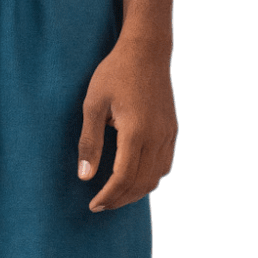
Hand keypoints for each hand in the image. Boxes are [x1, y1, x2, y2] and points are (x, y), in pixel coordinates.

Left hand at [77, 34, 177, 211]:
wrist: (146, 51)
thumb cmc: (115, 74)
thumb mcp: (93, 105)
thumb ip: (90, 142)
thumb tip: (85, 177)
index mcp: (136, 131)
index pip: (123, 177)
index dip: (108, 196)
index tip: (93, 205)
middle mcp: (157, 136)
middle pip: (141, 182)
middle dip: (120, 199)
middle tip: (100, 205)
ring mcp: (168, 134)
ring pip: (155, 177)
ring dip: (135, 192)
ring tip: (114, 196)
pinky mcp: (171, 130)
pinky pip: (163, 165)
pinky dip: (149, 179)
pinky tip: (133, 179)